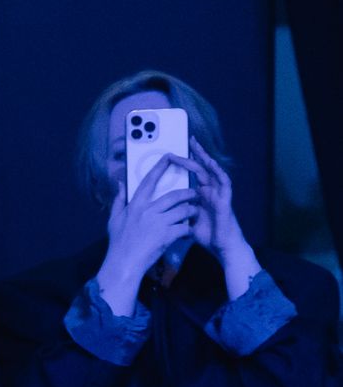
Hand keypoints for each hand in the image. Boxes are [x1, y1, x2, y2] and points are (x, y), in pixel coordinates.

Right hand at [100, 154, 199, 297]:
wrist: (124, 263)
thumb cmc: (119, 242)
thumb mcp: (114, 220)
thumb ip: (119, 200)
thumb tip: (120, 184)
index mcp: (135, 205)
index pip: (150, 181)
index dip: (160, 167)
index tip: (170, 157)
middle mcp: (148, 211)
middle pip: (175, 196)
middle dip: (188, 194)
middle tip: (195, 195)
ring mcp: (158, 223)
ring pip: (184, 210)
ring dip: (191, 212)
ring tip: (193, 214)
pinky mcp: (167, 235)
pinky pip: (185, 227)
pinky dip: (188, 230)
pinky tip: (187, 233)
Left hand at [179, 149, 260, 287]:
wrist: (222, 247)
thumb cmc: (206, 235)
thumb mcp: (186, 220)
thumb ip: (178, 210)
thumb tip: (162, 207)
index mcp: (200, 195)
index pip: (192, 174)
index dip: (185, 162)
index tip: (173, 151)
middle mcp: (210, 192)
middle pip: (202, 168)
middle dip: (196, 154)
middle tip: (189, 139)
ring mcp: (218, 195)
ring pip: (213, 172)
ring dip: (206, 159)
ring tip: (198, 148)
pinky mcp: (225, 201)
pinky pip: (224, 184)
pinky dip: (218, 173)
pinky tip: (212, 165)